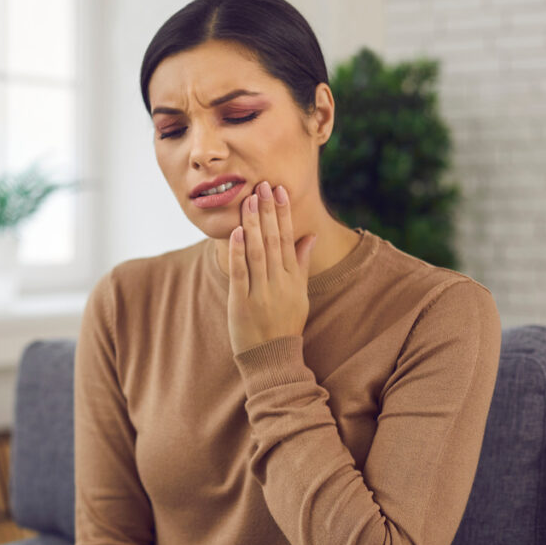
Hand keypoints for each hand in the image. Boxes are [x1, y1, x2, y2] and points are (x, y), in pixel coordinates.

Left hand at [227, 180, 317, 355]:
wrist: (272, 358)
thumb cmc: (285, 324)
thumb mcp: (300, 294)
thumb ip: (301, 263)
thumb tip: (309, 236)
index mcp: (293, 279)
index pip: (288, 239)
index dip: (283, 214)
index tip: (280, 191)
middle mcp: (279, 283)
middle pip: (273, 241)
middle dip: (268, 212)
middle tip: (264, 185)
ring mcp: (261, 293)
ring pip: (257, 253)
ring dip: (253, 225)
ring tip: (249, 200)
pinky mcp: (242, 303)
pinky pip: (240, 274)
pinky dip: (238, 253)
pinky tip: (236, 232)